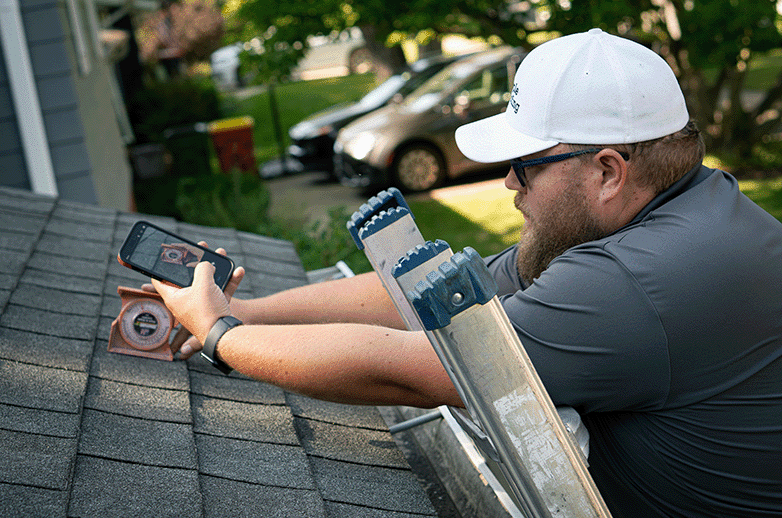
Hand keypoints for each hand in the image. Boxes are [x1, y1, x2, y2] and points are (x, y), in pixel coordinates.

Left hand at [144, 243, 243, 358]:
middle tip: (199, 249)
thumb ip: (203, 268)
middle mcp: (185, 300)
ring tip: (221, 254)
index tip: (162, 258)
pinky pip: (221, 290)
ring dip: (216, 268)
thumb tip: (207, 264)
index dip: (159, 267)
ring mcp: (200, 304)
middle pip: (187, 277)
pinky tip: (238, 271)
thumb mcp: (203, 284)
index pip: (158, 280)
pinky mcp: (214, 307)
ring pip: (207, 281)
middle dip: (196, 262)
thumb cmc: (207, 312)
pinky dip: (229, 281)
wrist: (224, 333)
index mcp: (174, 296)